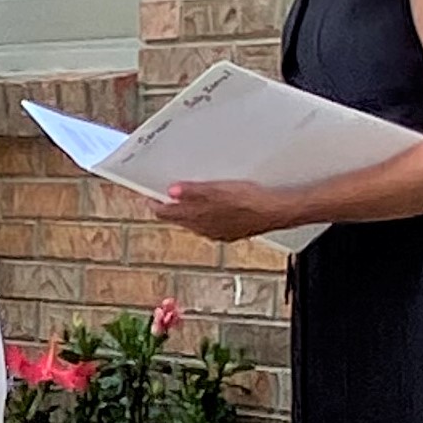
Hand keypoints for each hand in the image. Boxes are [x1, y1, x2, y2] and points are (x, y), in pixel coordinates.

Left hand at [148, 180, 289, 244]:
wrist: (275, 210)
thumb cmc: (248, 200)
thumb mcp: (217, 190)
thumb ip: (193, 192)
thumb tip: (171, 192)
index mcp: (196, 218)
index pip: (165, 213)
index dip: (155, 204)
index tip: (147, 196)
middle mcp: (203, 229)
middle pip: (178, 219)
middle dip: (170, 207)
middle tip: (164, 196)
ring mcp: (216, 232)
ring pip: (194, 223)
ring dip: (188, 211)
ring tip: (187, 199)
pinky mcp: (229, 232)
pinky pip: (210, 224)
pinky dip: (205, 216)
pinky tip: (213, 208)